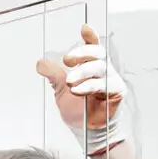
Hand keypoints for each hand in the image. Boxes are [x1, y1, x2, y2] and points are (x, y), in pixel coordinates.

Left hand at [36, 24, 126, 155]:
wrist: (86, 130)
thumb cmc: (78, 110)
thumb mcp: (61, 91)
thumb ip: (54, 76)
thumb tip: (40, 63)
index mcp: (92, 66)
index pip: (93, 47)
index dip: (90, 37)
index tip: (83, 28)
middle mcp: (104, 70)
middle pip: (98, 53)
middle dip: (82, 53)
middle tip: (67, 59)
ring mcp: (112, 80)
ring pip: (100, 68)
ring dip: (83, 72)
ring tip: (70, 82)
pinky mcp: (117, 91)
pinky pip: (104, 85)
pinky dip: (89, 86)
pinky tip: (78, 90)